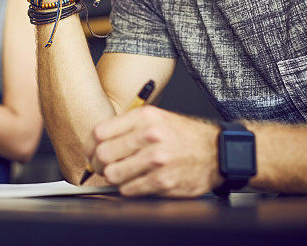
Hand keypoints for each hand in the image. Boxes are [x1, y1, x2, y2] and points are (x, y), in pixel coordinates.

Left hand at [83, 106, 221, 196]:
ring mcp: (157, 160)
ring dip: (113, 178)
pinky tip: (136, 183)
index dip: (90, 145)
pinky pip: (130, 190)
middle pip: (103, 154)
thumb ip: (127, 127)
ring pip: (113, 174)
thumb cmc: (183, 135)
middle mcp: (150, 136)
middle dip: (98, 165)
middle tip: (102, 168)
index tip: (91, 153)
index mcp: (144, 117)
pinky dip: (128, 189)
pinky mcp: (164, 181)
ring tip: (121, 175)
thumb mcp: (156, 118)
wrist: (217, 151)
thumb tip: (97, 143)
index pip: (100, 132)